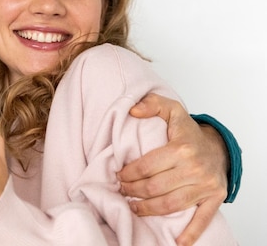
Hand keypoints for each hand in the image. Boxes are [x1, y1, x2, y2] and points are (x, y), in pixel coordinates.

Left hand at [117, 93, 227, 245]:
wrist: (217, 146)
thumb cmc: (188, 132)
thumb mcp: (171, 110)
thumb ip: (152, 105)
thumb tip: (132, 110)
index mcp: (181, 148)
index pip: (146, 166)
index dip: (129, 173)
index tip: (119, 176)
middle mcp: (195, 168)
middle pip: (155, 187)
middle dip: (133, 191)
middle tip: (123, 191)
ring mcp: (205, 185)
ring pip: (171, 204)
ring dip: (148, 209)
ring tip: (134, 207)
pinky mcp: (214, 198)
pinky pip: (202, 218)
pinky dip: (190, 232)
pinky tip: (178, 241)